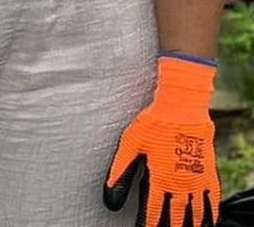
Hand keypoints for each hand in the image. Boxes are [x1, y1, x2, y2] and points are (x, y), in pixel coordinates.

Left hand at [104, 55, 220, 226]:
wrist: (183, 108)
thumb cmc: (153, 124)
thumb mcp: (130, 145)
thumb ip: (120, 172)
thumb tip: (109, 197)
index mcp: (160, 178)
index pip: (153, 211)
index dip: (149, 224)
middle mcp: (181, 183)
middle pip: (176, 216)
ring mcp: (197, 179)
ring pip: (196, 212)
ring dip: (190, 225)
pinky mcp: (209, 173)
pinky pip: (212, 199)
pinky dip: (211, 214)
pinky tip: (209, 222)